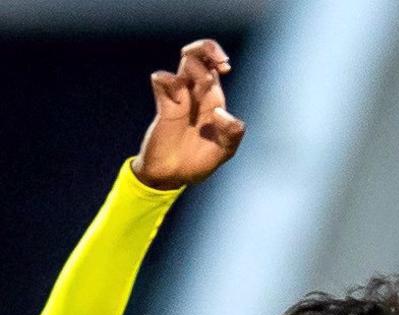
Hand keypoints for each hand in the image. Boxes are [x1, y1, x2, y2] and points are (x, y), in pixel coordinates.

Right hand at [133, 39, 244, 189]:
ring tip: (201, 85)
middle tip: (218, 61)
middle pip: (197, 55)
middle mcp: (195, 94)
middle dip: (207, 48)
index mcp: (212, 100)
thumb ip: (231, 135)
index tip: (225, 66)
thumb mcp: (223, 152)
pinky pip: (162, 81)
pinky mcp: (164, 106)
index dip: (217, 57)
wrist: (171, 176)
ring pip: (184, 64)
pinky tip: (176, 95)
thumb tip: (223, 113)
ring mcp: (179, 97)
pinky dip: (168, 81)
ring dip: (195, 66)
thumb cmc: (197, 163)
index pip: (213, 65)